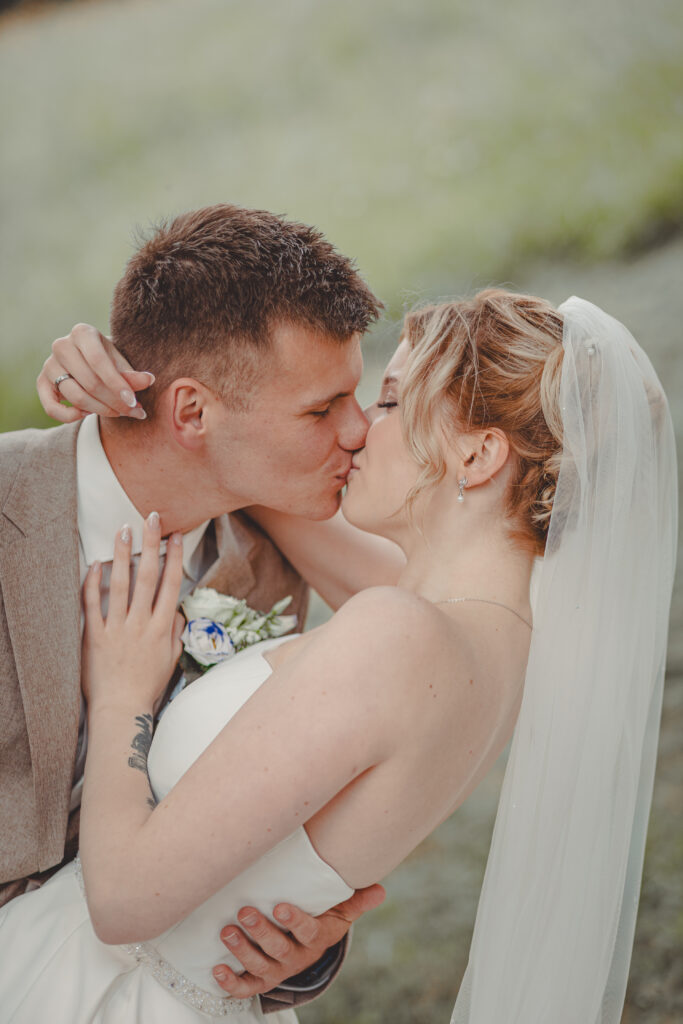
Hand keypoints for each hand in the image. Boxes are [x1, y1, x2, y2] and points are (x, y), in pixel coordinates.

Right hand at [37, 323, 153, 421]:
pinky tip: (88, 414)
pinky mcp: (42, 383)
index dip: (118, 385)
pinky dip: (71, 417)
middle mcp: (61, 345)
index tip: (134, 403)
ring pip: (76, 396)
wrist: (89, 360)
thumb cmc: (109, 360)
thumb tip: (149, 380)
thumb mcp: (122, 363)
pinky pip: (52, 408)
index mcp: (82, 333)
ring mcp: (49, 364)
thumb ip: (132, 374)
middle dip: (114, 402)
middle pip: (90, 383)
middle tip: (134, 412)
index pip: (99, 362)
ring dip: (101, 411)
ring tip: (120, 413)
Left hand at [82, 512, 184, 710]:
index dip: (174, 558)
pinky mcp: (94, 636)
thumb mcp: (172, 659)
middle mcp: (141, 624)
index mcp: (162, 628)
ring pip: (120, 585)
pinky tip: (95, 564)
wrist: (121, 709)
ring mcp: (117, 628)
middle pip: (148, 577)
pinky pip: (91, 604)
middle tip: (152, 519)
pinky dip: (92, 583)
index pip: (171, 584)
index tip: (176, 536)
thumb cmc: (148, 685)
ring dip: (123, 555)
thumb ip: (175, 631)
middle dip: (151, 545)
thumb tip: (177, 608)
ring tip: (123, 530)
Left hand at [212, 884, 385, 996]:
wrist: (309, 944)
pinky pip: (246, 987)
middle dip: (260, 932)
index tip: (280, 907)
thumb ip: (357, 900)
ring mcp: (277, 970)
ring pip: (259, 966)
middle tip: (245, 912)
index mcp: (316, 938)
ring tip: (227, 932)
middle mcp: (296, 958)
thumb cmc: (323, 918)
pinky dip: (230, 983)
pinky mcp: (261, 980)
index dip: (294, 921)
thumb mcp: (341, 910)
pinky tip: (217, 970)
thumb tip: (381, 890)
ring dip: (241, 951)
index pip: (307, 931)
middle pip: (278, 949)